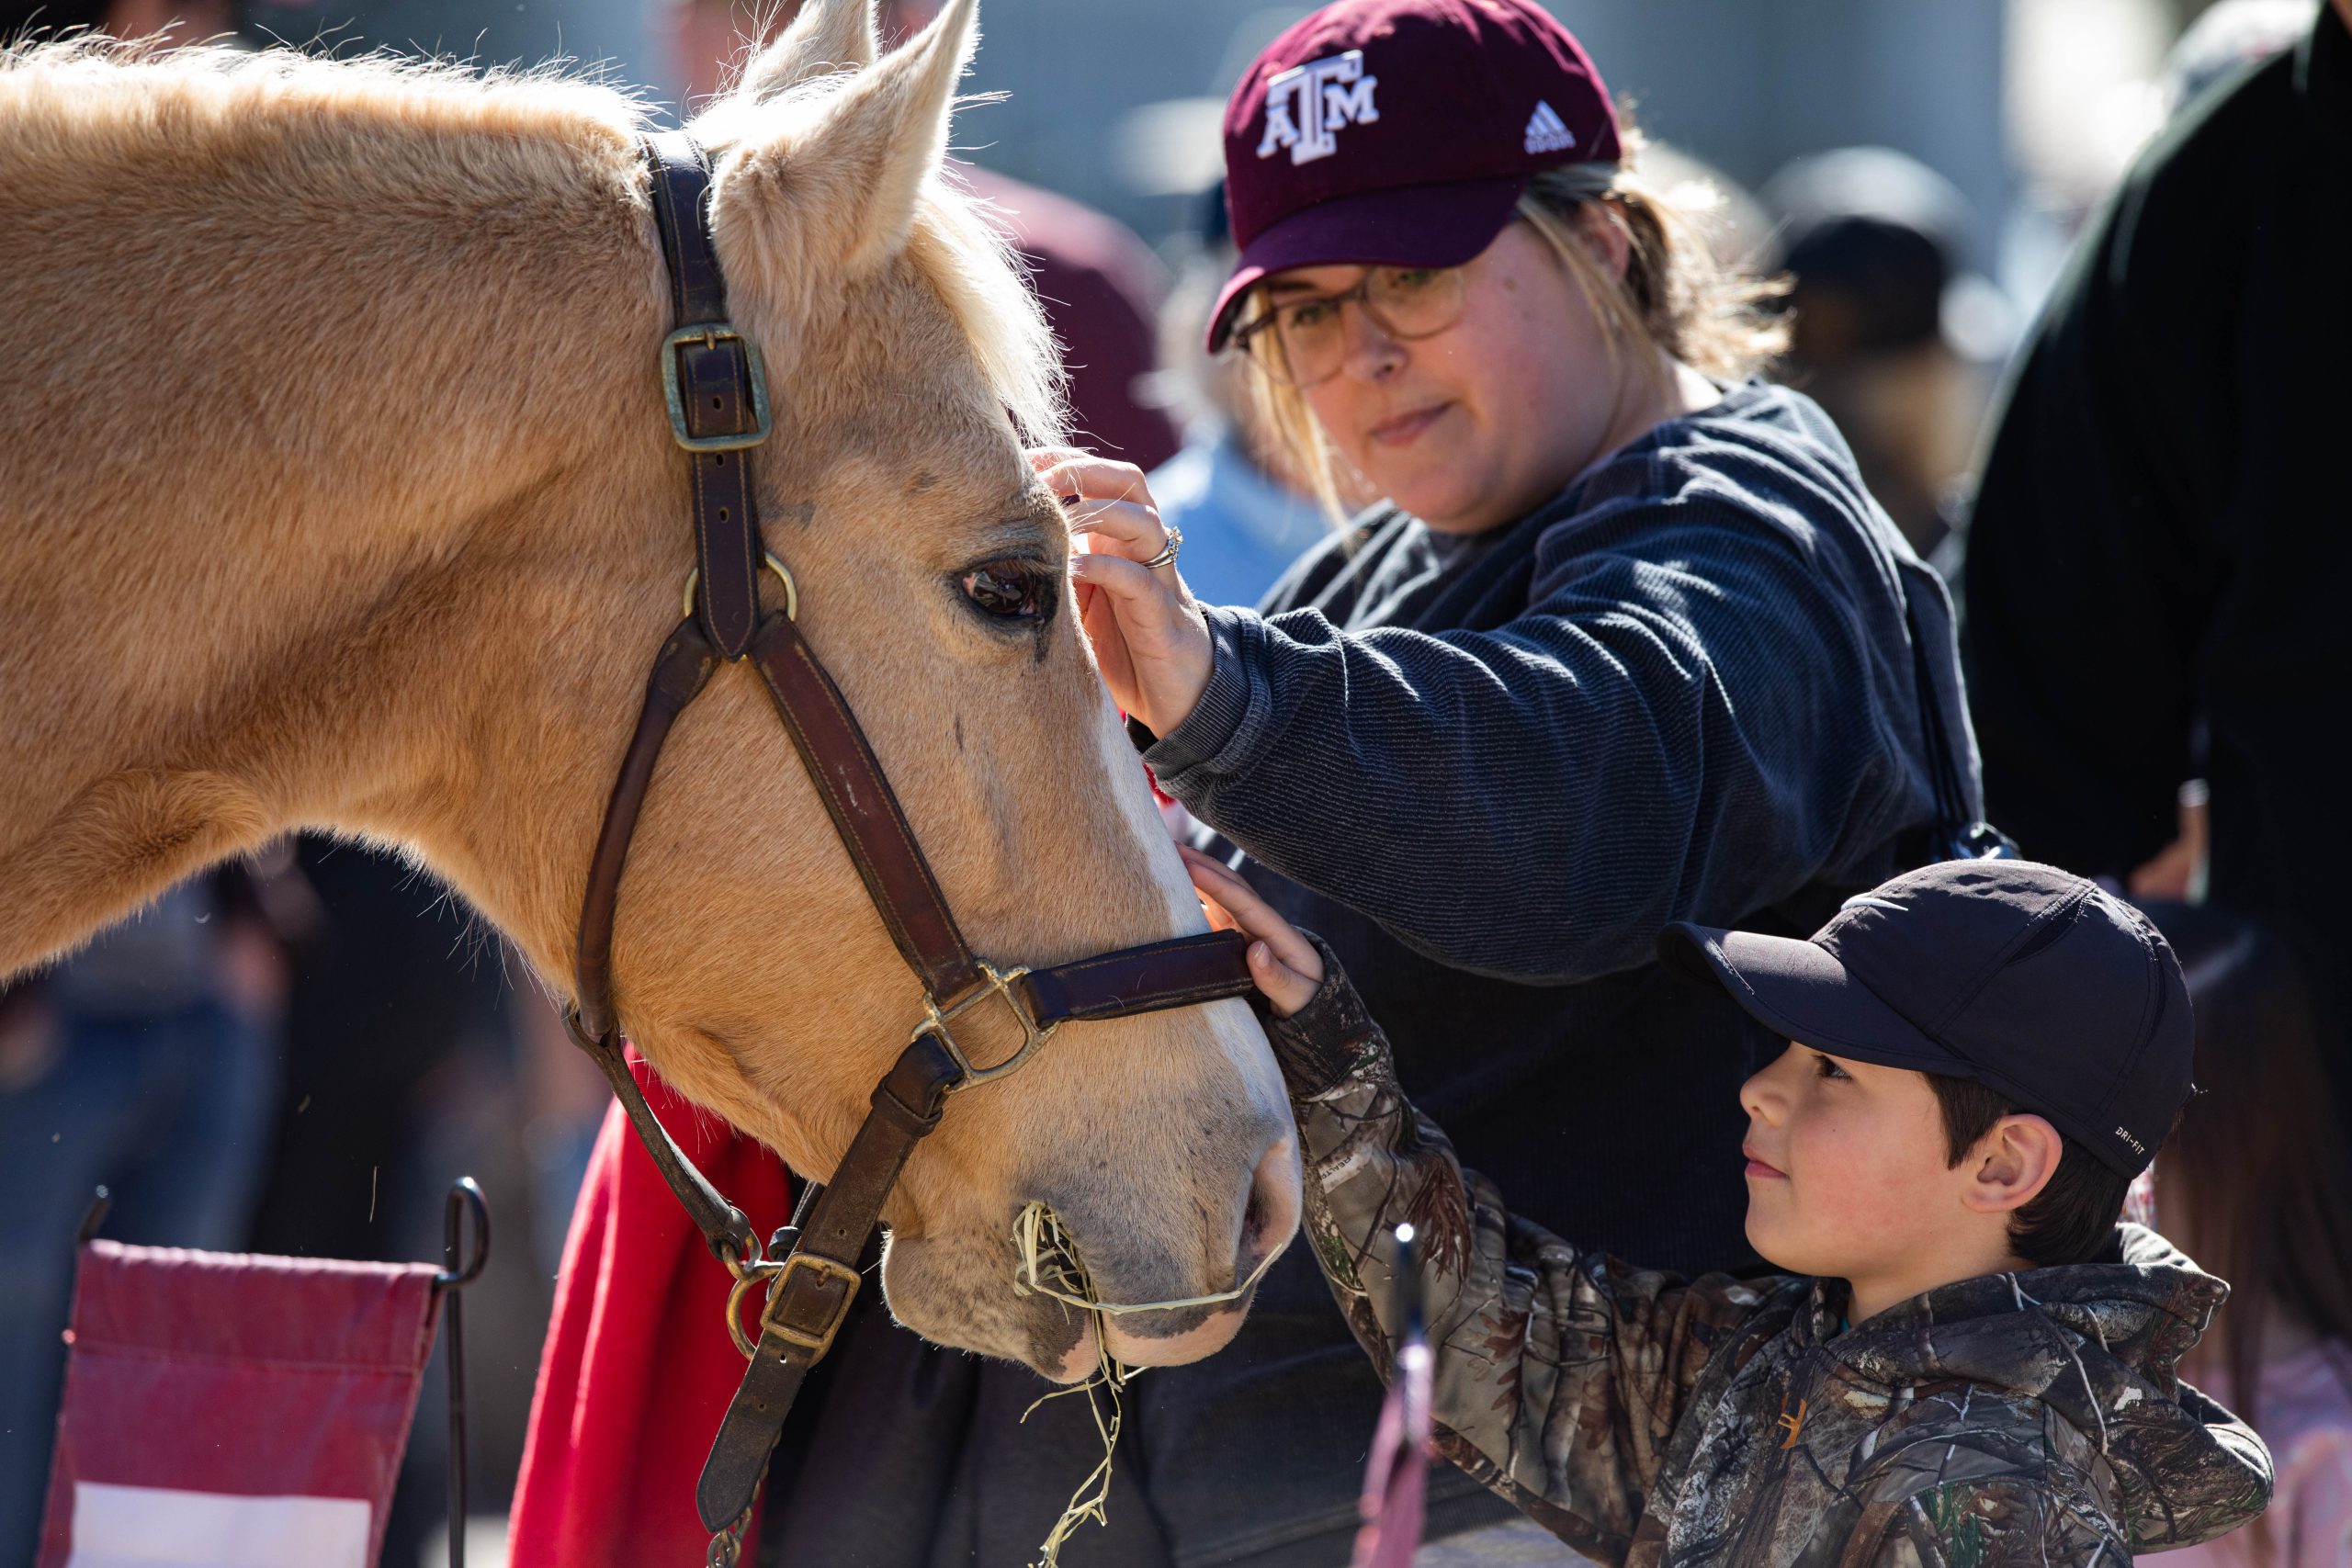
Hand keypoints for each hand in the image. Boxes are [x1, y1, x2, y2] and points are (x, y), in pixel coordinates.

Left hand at [1030, 447, 1213, 735]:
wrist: (1178, 697)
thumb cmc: (1122, 647)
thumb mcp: (1078, 602)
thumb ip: (1054, 572)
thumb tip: (995, 551)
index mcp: (1120, 540)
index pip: (1101, 478)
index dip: (1064, 461)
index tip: (1021, 462)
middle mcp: (1142, 550)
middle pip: (1129, 483)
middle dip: (1083, 472)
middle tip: (1039, 479)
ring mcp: (1157, 578)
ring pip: (1143, 521)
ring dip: (1098, 511)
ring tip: (1056, 517)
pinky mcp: (1162, 616)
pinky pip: (1138, 580)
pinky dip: (1105, 568)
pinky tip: (1072, 570)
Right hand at [1182, 846, 1323, 1016]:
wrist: (1312, 1006)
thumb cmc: (1306, 1001)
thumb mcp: (1299, 995)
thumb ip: (1279, 977)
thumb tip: (1256, 950)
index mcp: (1276, 931)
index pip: (1243, 900)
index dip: (1215, 882)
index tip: (1189, 865)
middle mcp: (1259, 923)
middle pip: (1229, 886)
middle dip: (1201, 863)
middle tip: (1168, 845)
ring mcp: (1245, 929)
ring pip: (1217, 895)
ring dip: (1194, 874)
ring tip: (1164, 857)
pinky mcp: (1233, 939)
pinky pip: (1210, 913)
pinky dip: (1191, 898)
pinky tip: (1170, 890)